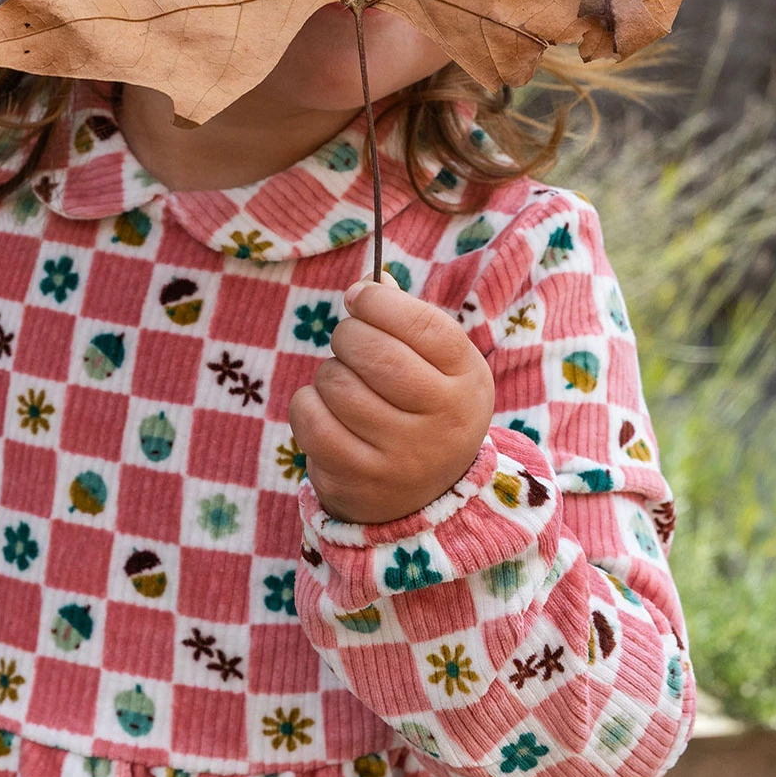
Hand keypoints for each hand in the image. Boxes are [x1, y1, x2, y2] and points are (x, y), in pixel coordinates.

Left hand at [290, 275, 494, 524]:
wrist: (422, 497)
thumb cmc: (421, 408)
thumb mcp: (435, 364)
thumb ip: (406, 317)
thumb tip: (371, 279)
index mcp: (467, 379)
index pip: (421, 323)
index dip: (380, 301)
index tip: (360, 297)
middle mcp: (444, 420)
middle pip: (373, 351)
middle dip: (349, 335)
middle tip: (350, 343)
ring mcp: (403, 455)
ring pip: (336, 382)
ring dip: (329, 375)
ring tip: (346, 386)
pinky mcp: (359, 478)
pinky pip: (311, 418)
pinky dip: (307, 404)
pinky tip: (325, 411)